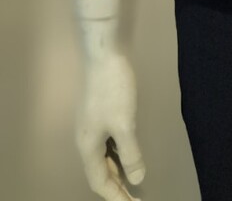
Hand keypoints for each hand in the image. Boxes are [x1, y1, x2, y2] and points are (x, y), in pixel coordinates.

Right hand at [75, 50, 145, 199]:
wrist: (104, 54)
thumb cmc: (113, 89)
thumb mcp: (125, 124)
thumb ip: (131, 153)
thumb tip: (136, 179)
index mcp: (88, 146)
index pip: (99, 182)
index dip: (115, 197)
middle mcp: (86, 139)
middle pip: (99, 171)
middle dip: (116, 187)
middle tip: (134, 198)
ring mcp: (92, 125)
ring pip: (103, 157)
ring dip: (116, 171)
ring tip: (131, 182)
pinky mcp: (99, 112)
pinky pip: (107, 143)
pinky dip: (117, 153)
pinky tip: (127, 152)